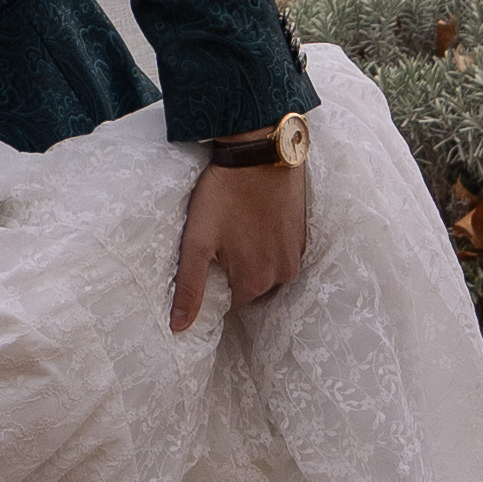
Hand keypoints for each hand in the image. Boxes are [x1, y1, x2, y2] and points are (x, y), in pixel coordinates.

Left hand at [172, 151, 308, 329]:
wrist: (260, 152)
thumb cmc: (224, 195)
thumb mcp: (197, 241)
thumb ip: (190, 287)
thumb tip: (179, 328)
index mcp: (254, 282)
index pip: (230, 301)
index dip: (215, 280)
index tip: (208, 256)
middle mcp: (281, 275)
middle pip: (250, 285)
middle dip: (234, 268)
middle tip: (221, 236)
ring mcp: (295, 254)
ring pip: (267, 268)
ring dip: (252, 254)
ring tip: (238, 225)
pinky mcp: (302, 234)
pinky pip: (281, 251)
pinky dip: (268, 241)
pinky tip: (255, 218)